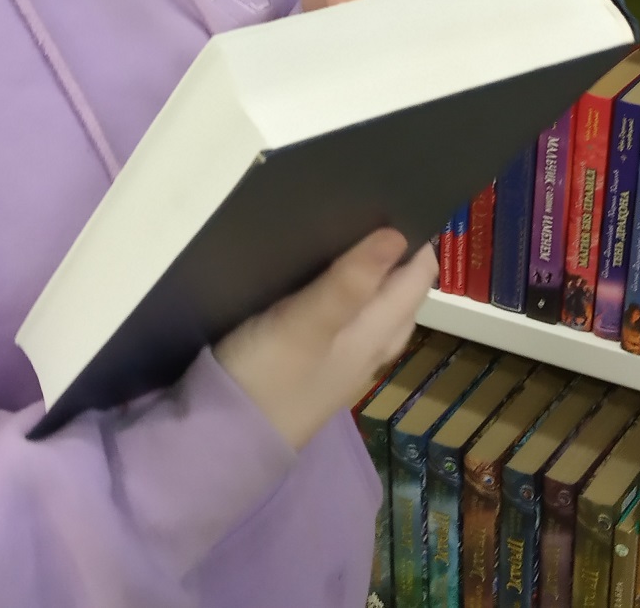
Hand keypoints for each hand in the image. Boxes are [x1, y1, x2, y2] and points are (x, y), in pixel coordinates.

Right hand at [213, 229, 438, 451]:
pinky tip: (318, 287)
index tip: (401, 199)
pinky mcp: (312, 372)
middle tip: (373, 211)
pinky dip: (346, 300)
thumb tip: (398, 234)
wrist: (222, 441)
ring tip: (349, 242)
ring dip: (373, 279)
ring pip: (375, 315)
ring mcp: (340, 366)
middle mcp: (367, 352)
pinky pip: (346, 327)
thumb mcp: (304, 325)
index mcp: (374, 336)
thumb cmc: (264, 379)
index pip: (416, 280)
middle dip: (398, 256)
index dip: (418, 241)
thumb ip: (348, 284)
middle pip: (401, 299)